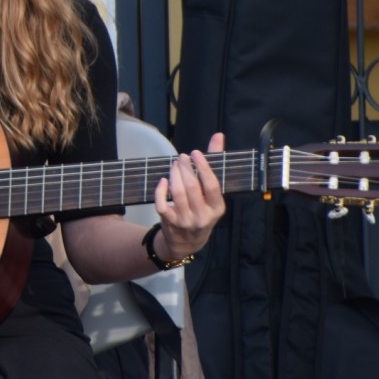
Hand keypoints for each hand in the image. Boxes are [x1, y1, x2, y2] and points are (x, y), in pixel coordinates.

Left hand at [153, 133, 226, 263]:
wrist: (188, 242)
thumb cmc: (202, 210)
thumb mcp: (211, 193)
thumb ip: (214, 163)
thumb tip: (218, 136)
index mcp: (217, 208)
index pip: (212, 186)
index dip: (204, 167)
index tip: (196, 153)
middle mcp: (203, 216)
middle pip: (192, 187)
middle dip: (186, 169)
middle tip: (182, 157)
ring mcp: (186, 221)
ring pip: (177, 194)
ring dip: (174, 176)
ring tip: (174, 165)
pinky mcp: (170, 223)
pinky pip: (162, 205)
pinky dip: (160, 191)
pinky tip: (163, 181)